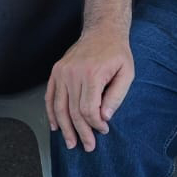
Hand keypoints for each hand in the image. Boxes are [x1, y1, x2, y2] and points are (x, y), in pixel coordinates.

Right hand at [45, 27, 132, 151]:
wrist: (102, 31)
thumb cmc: (116, 53)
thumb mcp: (126, 73)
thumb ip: (116, 96)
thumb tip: (105, 117)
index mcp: (92, 74)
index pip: (89, 110)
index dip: (95, 125)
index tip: (103, 129)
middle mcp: (73, 73)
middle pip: (73, 111)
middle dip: (81, 132)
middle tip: (88, 146)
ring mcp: (62, 72)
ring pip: (59, 107)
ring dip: (65, 128)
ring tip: (70, 142)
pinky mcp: (56, 71)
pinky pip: (50, 96)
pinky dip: (51, 113)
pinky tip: (56, 125)